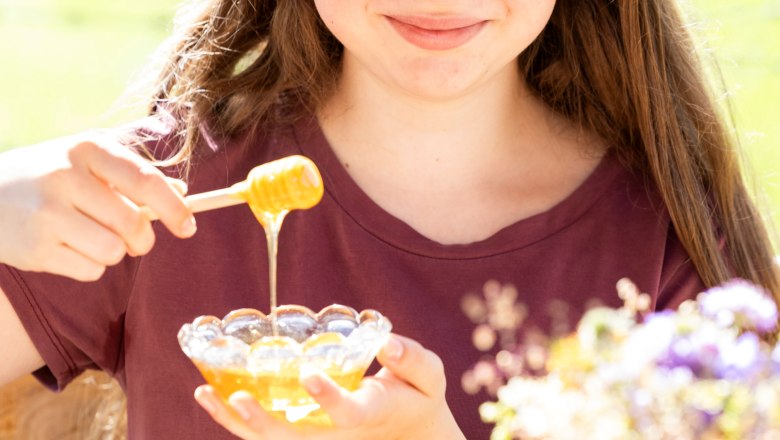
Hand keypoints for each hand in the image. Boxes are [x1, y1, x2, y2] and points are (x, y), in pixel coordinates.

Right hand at [0, 132, 195, 280]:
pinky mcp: (35, 248)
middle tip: (136, 240)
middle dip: (143, 239)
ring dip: (113, 252)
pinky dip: (90, 266)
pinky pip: (91, 271)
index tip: (189, 227)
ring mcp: (47, 214)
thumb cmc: (50, 177)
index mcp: (87, 149)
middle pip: (133, 223)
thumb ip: (134, 175)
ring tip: (91, 237)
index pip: (145, 181)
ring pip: (114, 251)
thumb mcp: (87, 162)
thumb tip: (183, 193)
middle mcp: (65, 177)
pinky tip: (68, 247)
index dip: (175, 208)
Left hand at [194, 334, 465, 439]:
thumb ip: (413, 360)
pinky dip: (236, 419)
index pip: (348, 413)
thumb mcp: (430, 377)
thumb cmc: (416, 397)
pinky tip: (210, 397)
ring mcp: (317, 435)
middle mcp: (336, 433)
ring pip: (273, 439)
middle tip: (238, 397)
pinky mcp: (304, 431)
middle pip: (295, 438)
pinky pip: (266, 431)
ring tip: (205, 395)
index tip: (310, 375)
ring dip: (237, 422)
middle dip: (264, 423)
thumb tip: (387, 342)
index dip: (328, 398)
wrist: (407, 432)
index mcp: (370, 413)